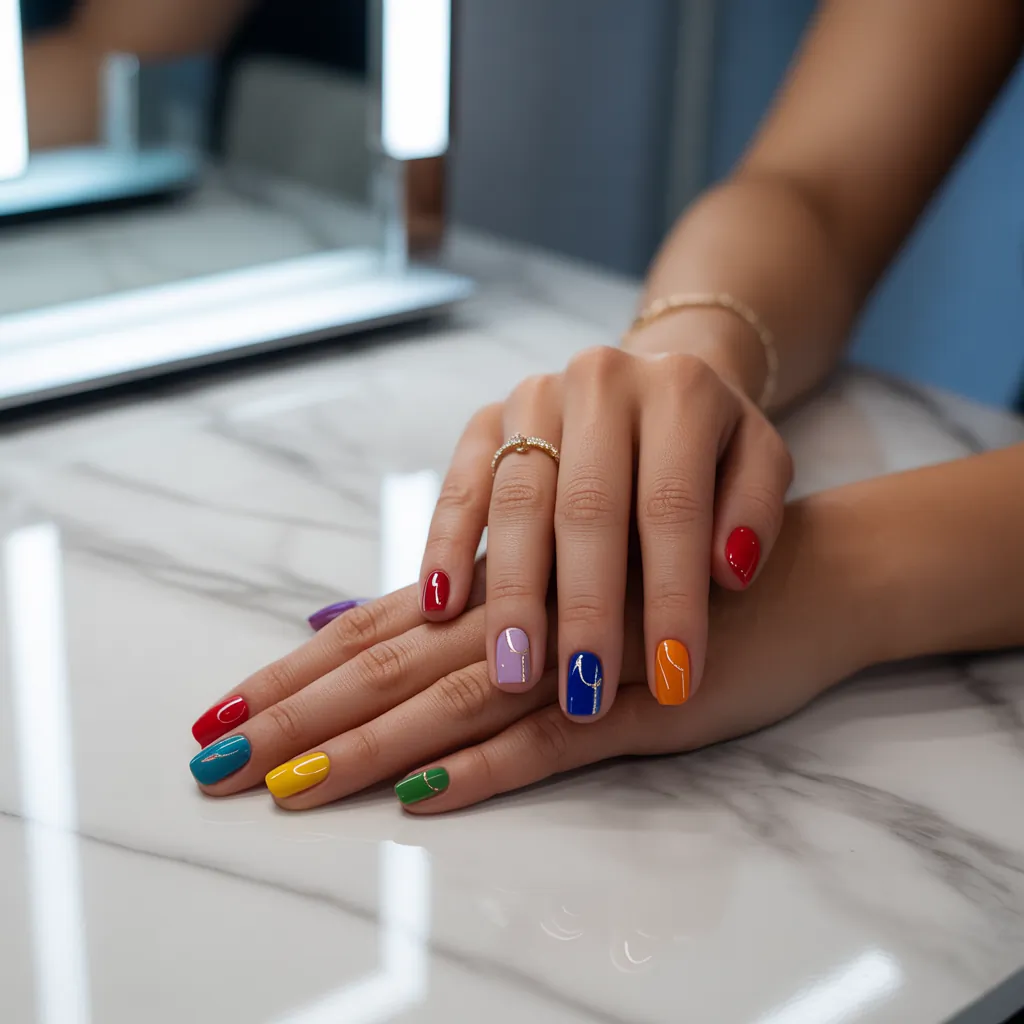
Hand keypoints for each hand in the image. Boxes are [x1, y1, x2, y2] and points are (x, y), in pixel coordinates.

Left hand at [188, 497, 867, 811]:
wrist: (799, 572)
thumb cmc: (675, 575)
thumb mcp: (565, 581)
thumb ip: (476, 604)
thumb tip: (358, 620)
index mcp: (500, 590)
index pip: (373, 631)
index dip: (294, 673)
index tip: (220, 715)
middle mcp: (525, 616)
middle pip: (390, 667)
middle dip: (297, 718)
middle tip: (213, 764)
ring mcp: (579, 662)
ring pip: (452, 704)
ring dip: (366, 748)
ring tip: (287, 787)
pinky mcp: (641, 707)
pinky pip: (554, 742)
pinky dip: (488, 767)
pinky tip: (428, 791)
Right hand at [417, 342, 791, 722]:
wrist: (653, 385)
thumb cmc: (711, 447)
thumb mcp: (760, 463)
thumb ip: (756, 512)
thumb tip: (727, 570)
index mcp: (680, 390)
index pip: (673, 507)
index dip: (672, 598)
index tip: (675, 681)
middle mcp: (601, 380)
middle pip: (587, 507)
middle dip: (585, 609)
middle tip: (583, 693)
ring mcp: (535, 395)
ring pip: (517, 500)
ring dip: (513, 594)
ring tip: (513, 674)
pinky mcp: (486, 418)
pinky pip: (460, 484)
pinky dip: (446, 545)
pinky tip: (440, 608)